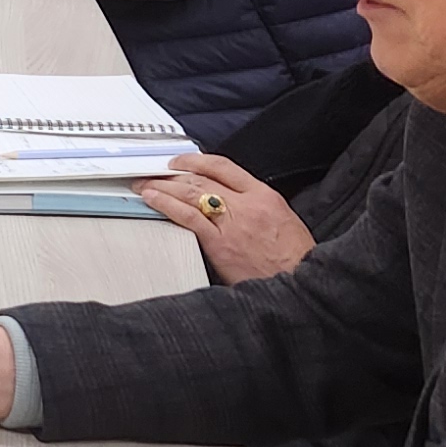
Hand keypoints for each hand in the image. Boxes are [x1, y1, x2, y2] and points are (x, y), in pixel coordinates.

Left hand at [132, 153, 311, 283]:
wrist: (300, 286)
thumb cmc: (294, 260)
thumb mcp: (284, 222)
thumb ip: (256, 208)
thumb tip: (230, 203)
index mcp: (264, 196)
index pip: (224, 167)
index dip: (197, 161)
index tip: (181, 162)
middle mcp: (247, 205)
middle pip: (202, 179)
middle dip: (173, 174)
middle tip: (154, 173)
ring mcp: (232, 223)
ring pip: (191, 194)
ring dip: (163, 186)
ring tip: (145, 184)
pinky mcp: (220, 243)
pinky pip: (187, 217)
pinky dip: (166, 205)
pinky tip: (153, 199)